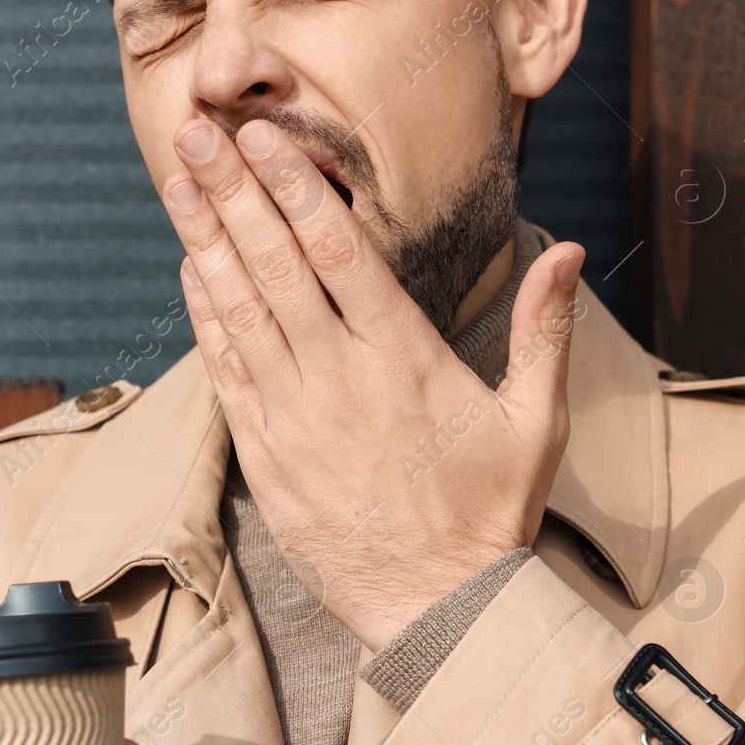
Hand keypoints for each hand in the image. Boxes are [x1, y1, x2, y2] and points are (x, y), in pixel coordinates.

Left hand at [162, 117, 583, 651]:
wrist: (436, 609)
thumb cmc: (490, 512)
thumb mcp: (538, 422)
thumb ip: (546, 330)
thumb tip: (566, 248)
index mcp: (405, 360)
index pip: (342, 254)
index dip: (297, 189)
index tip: (265, 139)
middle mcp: (340, 379)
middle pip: (276, 267)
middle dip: (234, 194)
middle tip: (198, 135)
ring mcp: (295, 418)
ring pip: (240, 312)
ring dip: (205, 242)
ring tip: (178, 183)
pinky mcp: (265, 455)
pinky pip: (226, 374)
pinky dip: (204, 318)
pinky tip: (189, 270)